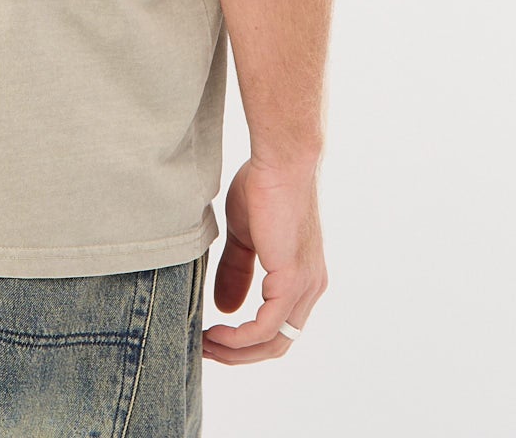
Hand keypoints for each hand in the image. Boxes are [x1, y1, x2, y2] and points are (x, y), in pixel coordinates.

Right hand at [201, 155, 328, 363]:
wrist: (279, 161)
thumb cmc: (263, 187)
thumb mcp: (245, 236)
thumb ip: (236, 270)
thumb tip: (226, 309)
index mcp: (302, 278)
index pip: (278, 326)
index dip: (247, 340)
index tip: (214, 338)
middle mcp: (310, 288)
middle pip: (277, 343)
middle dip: (239, 354)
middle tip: (205, 350)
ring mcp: (304, 287)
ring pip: (273, 341)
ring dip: (236, 351)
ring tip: (205, 345)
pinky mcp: (292, 280)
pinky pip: (265, 327)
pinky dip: (239, 338)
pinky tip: (215, 333)